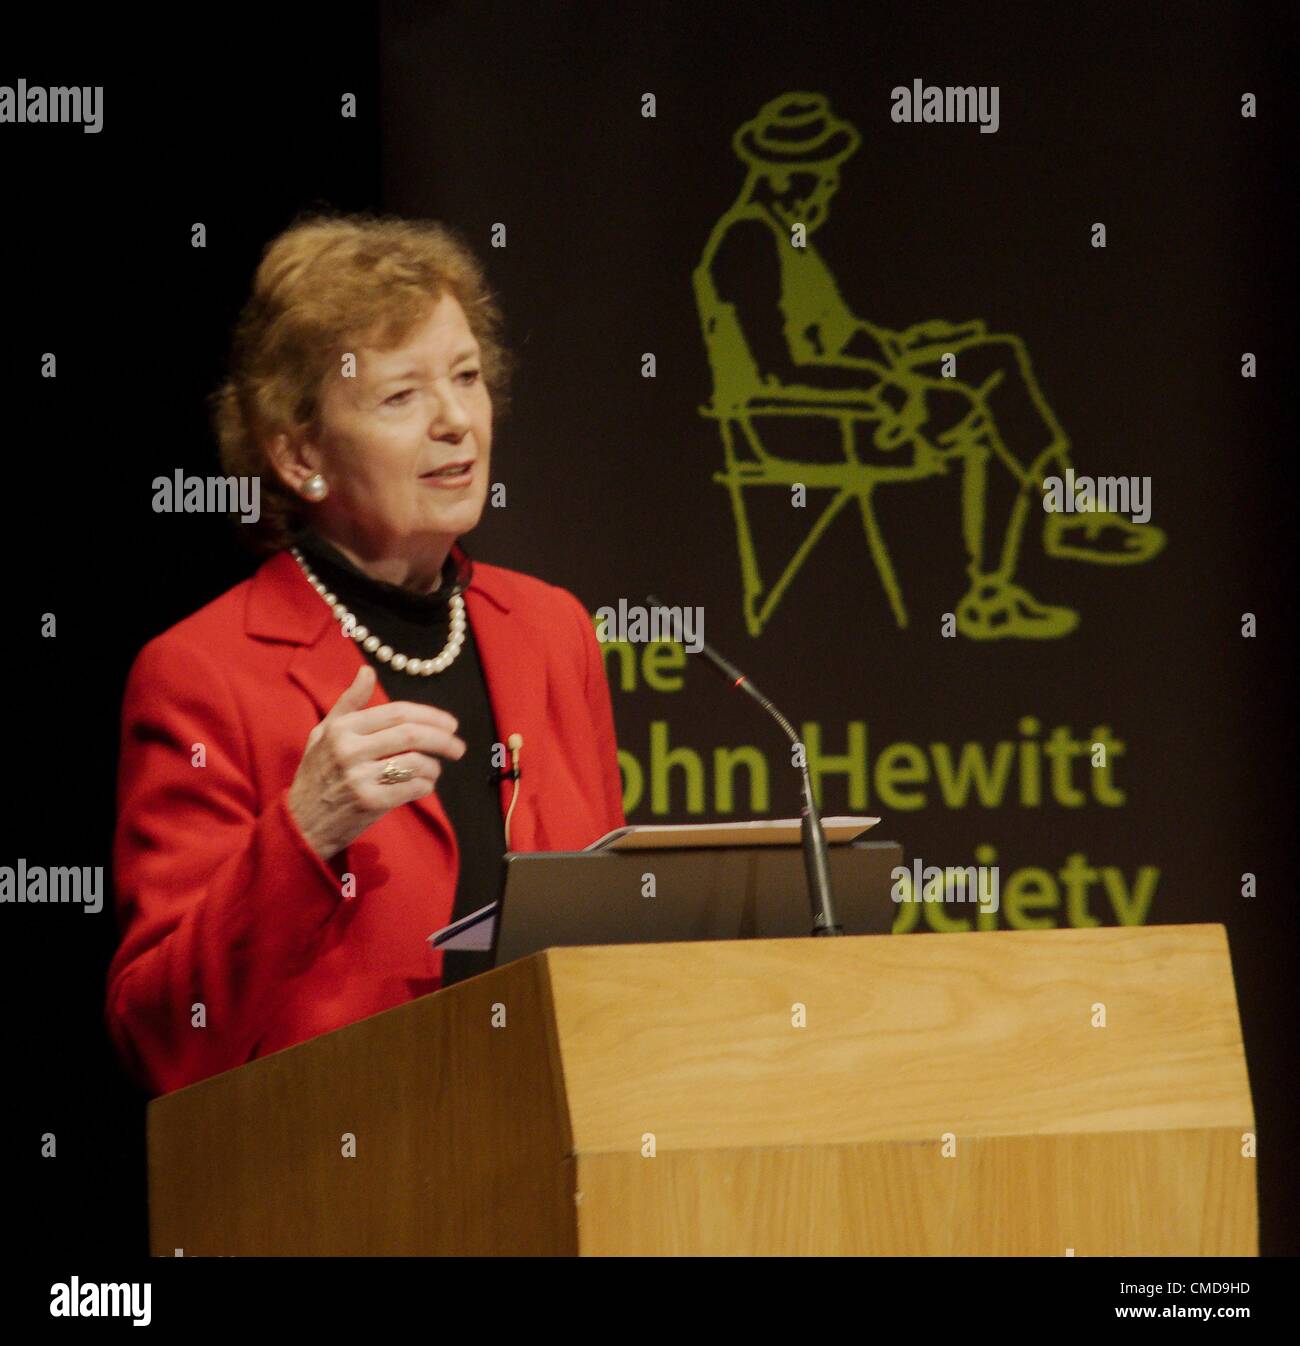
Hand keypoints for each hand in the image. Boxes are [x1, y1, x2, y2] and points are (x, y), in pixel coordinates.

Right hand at [287, 664, 465, 860]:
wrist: (301, 824)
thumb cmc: (316, 775)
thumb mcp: (323, 733)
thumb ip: (348, 703)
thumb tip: (367, 671)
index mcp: (342, 728)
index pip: (398, 712)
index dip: (430, 715)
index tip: (450, 724)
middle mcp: (349, 749)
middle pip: (412, 735)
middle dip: (443, 739)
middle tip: (458, 747)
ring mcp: (359, 776)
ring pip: (416, 762)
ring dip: (434, 766)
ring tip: (435, 770)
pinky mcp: (369, 802)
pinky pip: (412, 788)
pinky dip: (425, 786)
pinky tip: (424, 786)